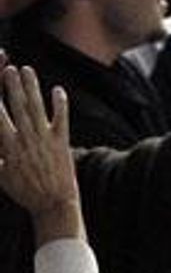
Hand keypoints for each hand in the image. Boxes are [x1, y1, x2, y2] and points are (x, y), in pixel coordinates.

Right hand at [0, 65, 82, 243]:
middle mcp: (26, 139)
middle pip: (17, 106)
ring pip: (37, 108)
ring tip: (27, 70)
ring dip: (32, 87)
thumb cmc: (25, 193)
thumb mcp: (2, 176)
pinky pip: (61, 119)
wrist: (54, 204)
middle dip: (11, 85)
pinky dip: (60, 104)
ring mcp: (45, 139)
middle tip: (8, 68)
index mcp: (9, 146)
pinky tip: (58, 90)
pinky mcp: (62, 143)